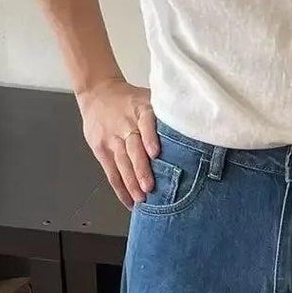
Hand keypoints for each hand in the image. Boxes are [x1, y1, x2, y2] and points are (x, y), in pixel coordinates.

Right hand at [76, 75, 158, 207]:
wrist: (97, 92)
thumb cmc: (130, 100)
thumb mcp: (147, 99)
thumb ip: (164, 115)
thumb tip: (194, 131)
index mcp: (141, 110)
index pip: (145, 124)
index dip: (150, 138)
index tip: (155, 153)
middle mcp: (125, 124)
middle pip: (132, 149)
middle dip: (141, 169)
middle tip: (150, 187)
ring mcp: (112, 138)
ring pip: (121, 163)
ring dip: (131, 183)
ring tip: (140, 199)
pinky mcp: (101, 149)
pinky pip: (111, 172)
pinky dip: (120, 188)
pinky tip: (129, 201)